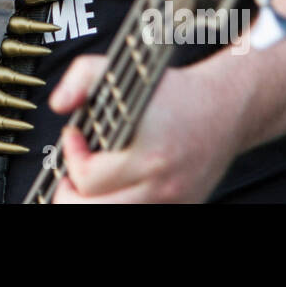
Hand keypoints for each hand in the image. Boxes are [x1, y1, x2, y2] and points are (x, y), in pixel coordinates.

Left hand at [47, 55, 240, 202]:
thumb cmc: (176, 93)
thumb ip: (82, 78)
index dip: (71, 157)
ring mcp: (173, 201)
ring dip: (93, 201)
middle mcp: (162, 184)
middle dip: (71, 194)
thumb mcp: (124, 71)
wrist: (226, 107)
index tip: (73, 137)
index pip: (88, 177)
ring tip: (88, 182)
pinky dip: (118, 203)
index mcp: (148, 153)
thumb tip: (59, 104)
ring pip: (114, 216)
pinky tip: (115, 186)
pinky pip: (139, 213)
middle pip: (94, 210)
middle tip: (69, 175)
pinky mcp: (182, 208)